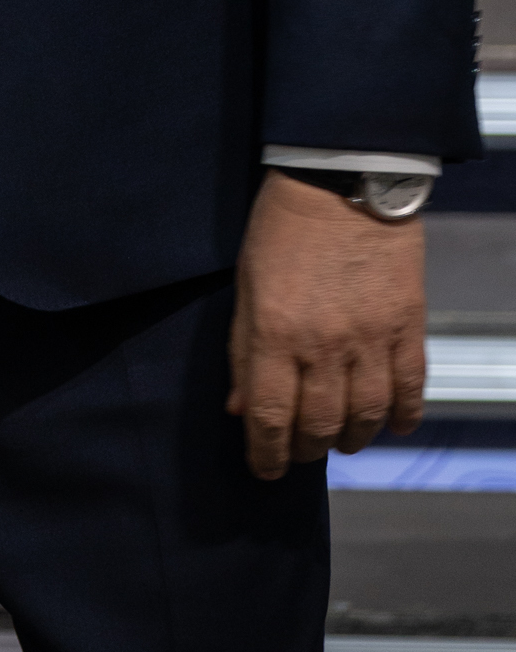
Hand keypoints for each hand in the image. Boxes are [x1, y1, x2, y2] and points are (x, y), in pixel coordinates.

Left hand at [227, 170, 427, 479]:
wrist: (342, 181)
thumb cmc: (282, 229)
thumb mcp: (246, 285)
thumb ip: (243, 350)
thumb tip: (240, 408)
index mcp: (275, 332)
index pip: (271, 416)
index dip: (266, 454)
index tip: (264, 470)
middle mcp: (324, 344)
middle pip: (319, 424)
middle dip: (306, 449)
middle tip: (300, 452)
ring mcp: (370, 337)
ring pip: (366, 415)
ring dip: (352, 439)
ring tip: (342, 442)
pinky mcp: (407, 325)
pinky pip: (410, 388)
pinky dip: (402, 416)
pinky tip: (390, 425)